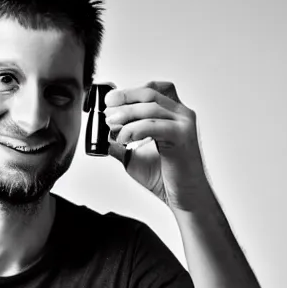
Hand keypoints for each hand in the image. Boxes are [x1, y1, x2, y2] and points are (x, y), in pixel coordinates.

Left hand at [105, 81, 211, 210]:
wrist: (184, 197)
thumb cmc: (165, 177)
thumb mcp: (134, 156)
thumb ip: (121, 144)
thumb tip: (102, 136)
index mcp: (173, 115)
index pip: (153, 90)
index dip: (130, 91)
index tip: (110, 100)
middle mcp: (181, 115)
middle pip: (150, 94)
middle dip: (124, 99)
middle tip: (107, 110)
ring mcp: (184, 124)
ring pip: (150, 107)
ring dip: (126, 114)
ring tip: (111, 124)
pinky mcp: (182, 136)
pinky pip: (154, 125)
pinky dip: (134, 129)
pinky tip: (124, 138)